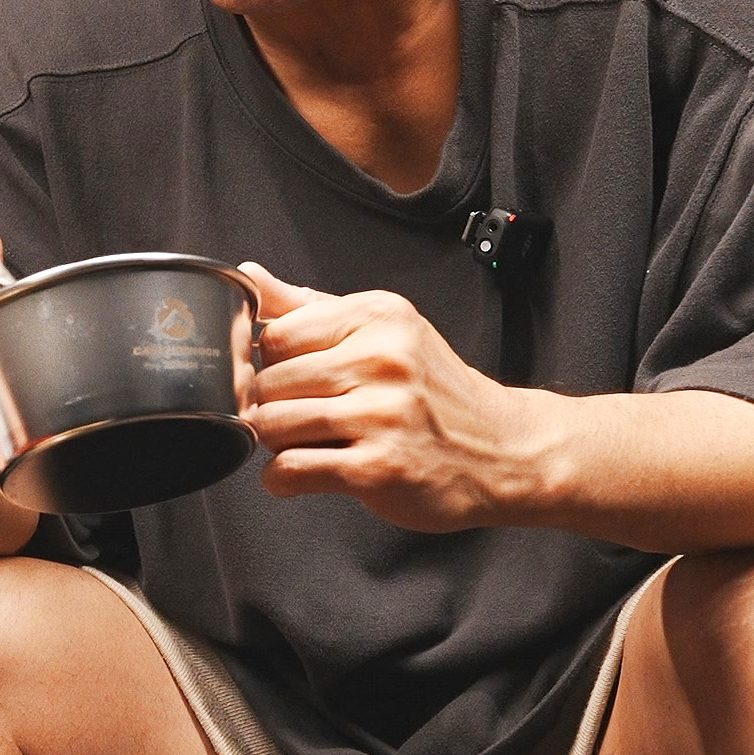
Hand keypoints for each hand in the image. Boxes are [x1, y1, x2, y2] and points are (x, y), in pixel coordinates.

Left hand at [241, 264, 562, 531]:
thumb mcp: (383, 332)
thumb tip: (248, 275)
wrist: (504, 450)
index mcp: (378, 318)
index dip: (263, 362)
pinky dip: (279, 479)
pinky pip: (292, 470)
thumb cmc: (435, 393)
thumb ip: (310, 307)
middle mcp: (383, 360)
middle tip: (290, 417)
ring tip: (298, 443)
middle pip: (270, 381)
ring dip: (272, 442)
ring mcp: (382, 415)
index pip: (275, 333)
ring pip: (274, 424)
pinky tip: (298, 474)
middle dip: (266, 406)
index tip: (278, 379)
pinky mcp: (379, 468)